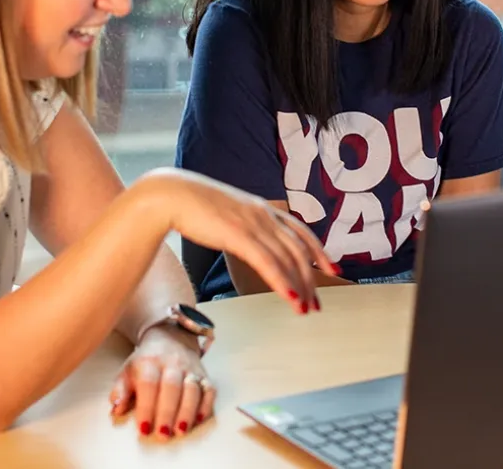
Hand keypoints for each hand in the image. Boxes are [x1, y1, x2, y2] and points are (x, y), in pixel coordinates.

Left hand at [109, 324, 214, 437]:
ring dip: (188, 411)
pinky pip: (209, 389)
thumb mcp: (127, 371)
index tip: (143, 428)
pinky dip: (206, 405)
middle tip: (163, 434)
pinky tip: (198, 420)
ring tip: (181, 431)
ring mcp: (190, 369)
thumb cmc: (145, 361)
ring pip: (192, 389)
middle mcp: (172, 363)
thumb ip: (120, 391)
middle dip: (168, 412)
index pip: (148, 383)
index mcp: (149, 362)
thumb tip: (116, 409)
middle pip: (172, 386)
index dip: (146, 407)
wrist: (169, 337)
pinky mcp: (204, 374)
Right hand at [135, 169, 337, 313]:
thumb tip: (247, 240)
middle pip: (298, 250)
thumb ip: (243, 225)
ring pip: (286, 259)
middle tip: (317, 303)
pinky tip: (290, 298)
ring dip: (299, 287)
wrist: (171, 193)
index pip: (301, 231)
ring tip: (304, 309)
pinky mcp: (239, 235)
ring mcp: (253, 224)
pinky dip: (282, 282)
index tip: (332, 270)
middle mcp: (264, 214)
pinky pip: (268, 263)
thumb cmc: (193, 204)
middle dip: (311, 279)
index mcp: (263, 208)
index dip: (319, 252)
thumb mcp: (228, 213)